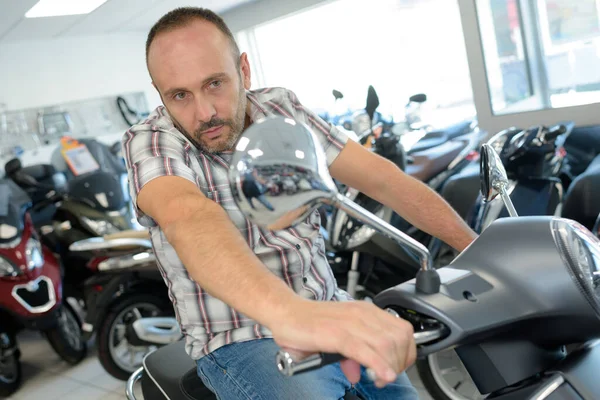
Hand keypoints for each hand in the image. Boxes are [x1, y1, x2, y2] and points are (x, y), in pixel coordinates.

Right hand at [268, 300, 416, 386]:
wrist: (285, 312)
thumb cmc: (308, 323)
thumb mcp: (336, 338)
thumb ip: (350, 355)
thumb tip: (357, 372)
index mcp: (366, 312)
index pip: (403, 330)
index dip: (406, 353)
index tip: (396, 368)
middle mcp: (361, 314)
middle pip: (399, 339)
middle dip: (400, 363)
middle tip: (386, 376)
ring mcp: (349, 322)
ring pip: (386, 344)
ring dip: (388, 366)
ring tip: (378, 378)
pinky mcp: (336, 333)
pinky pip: (364, 350)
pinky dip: (377, 364)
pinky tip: (380, 375)